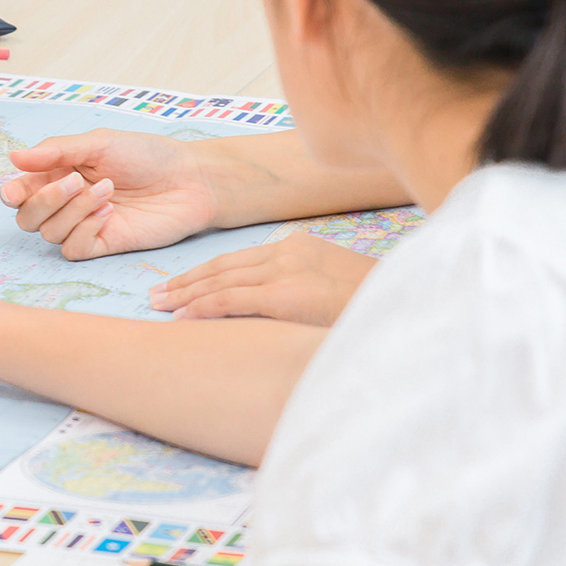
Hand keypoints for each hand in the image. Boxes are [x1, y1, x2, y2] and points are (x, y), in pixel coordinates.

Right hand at [0, 129, 221, 259]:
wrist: (189, 179)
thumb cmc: (148, 155)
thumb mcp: (99, 143)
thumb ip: (56, 150)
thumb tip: (13, 158)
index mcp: (60, 174)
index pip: (21, 191)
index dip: (12, 193)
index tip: (15, 191)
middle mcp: (67, 202)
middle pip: (27, 217)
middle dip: (45, 200)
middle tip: (75, 181)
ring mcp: (84, 225)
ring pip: (49, 233)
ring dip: (73, 209)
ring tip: (107, 190)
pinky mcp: (103, 244)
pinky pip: (72, 249)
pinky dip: (83, 230)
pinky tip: (108, 213)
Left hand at [149, 231, 379, 323]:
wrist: (409, 308)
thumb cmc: (375, 309)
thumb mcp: (335, 293)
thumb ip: (303, 296)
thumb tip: (278, 317)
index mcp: (301, 248)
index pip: (241, 261)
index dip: (207, 274)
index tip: (181, 286)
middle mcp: (290, 252)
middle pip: (224, 267)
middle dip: (187, 282)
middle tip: (156, 295)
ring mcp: (287, 270)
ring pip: (221, 281)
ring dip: (185, 294)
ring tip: (158, 305)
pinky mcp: (285, 294)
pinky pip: (231, 299)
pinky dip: (202, 307)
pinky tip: (180, 316)